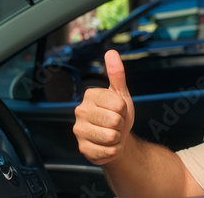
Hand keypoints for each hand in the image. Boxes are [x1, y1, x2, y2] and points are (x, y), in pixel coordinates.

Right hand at [73, 50, 134, 164]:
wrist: (117, 137)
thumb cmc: (118, 114)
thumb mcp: (121, 93)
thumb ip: (116, 73)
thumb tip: (111, 52)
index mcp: (90, 96)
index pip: (118, 104)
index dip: (124, 109)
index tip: (118, 110)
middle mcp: (80, 112)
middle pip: (114, 120)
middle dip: (121, 123)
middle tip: (115, 123)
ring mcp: (79, 131)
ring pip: (111, 136)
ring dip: (117, 137)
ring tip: (112, 133)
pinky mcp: (83, 149)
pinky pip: (108, 150)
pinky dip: (113, 149)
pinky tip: (107, 145)